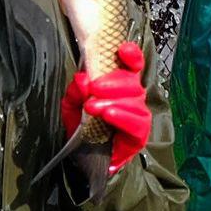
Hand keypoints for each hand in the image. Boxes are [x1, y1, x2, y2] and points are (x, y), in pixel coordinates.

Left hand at [60, 41, 151, 173]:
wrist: (83, 161)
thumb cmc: (81, 128)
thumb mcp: (71, 106)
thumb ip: (75, 91)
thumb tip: (82, 79)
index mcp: (119, 86)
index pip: (132, 66)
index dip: (131, 56)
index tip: (122, 49)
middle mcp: (132, 98)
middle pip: (132, 82)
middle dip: (113, 81)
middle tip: (94, 87)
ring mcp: (138, 116)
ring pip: (135, 101)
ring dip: (114, 101)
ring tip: (94, 106)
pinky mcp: (139, 136)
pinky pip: (138, 123)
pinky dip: (123, 117)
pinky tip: (110, 114)